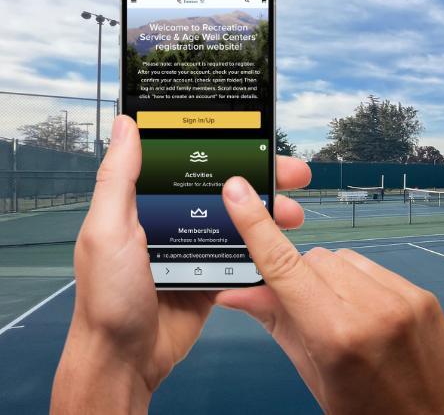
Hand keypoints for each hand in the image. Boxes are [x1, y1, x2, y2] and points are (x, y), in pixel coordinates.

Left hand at [51, 115, 312, 413]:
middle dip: (262, 179)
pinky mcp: (210, 277)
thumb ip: (119, 178)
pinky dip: (265, 249)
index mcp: (142, 204)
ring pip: (240, 221)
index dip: (224, 148)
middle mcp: (169, 222)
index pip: (189, 162)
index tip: (255, 139)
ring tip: (294, 213)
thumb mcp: (108, 230)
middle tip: (293, 174)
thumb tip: (127, 126)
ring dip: (270, 214)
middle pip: (223, 190)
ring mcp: (192, 250)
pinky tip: (283, 242)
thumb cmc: (106, 299)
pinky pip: (244, 257)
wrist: (125, 360)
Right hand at [216, 177, 443, 414]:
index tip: (239, 192)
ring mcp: (404, 300)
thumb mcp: (314, 376)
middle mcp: (374, 310)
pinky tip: (365, 317)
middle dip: (300, 279)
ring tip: (340, 321)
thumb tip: (236, 292)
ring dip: (331, 280)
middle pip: (314, 260)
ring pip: (345, 260)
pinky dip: (361, 284)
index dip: (256, 227)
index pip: (285, 267)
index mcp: (337, 335)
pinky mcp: (423, 297)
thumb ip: (278, 325)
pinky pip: (376, 270)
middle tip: (303, 313)